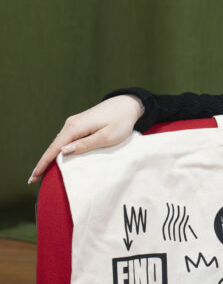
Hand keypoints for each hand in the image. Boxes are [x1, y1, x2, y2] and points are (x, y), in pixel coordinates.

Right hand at [28, 95, 143, 183]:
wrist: (127, 104)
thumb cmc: (121, 121)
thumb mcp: (107, 137)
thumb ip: (85, 144)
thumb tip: (63, 151)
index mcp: (76, 127)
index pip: (54, 148)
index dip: (43, 163)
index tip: (33, 177)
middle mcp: (71, 124)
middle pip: (53, 146)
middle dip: (43, 162)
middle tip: (34, 180)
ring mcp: (74, 123)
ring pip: (59, 142)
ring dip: (51, 156)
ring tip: (43, 172)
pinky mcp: (79, 123)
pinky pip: (66, 139)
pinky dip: (59, 149)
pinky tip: (57, 158)